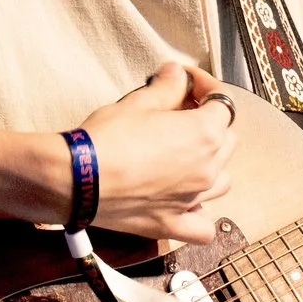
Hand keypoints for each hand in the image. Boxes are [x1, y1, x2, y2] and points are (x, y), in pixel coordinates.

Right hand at [75, 63, 236, 242]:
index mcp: (204, 134)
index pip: (222, 104)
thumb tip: (177, 74)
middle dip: (209, 122)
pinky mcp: (172, 224)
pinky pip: (203, 228)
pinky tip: (187, 204)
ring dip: (211, 165)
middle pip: (226, 141)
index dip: (205, 86)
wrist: (76, 178)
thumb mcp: (138, 102)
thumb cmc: (106, 137)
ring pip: (222, 181)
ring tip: (186, 157)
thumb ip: (167, 87)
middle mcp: (206, 169)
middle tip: (181, 113)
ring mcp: (192, 200)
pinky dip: (201, 216)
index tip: (186, 81)